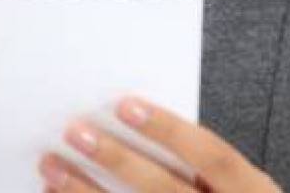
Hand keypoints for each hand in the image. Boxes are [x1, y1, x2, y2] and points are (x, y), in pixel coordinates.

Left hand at [36, 96, 282, 191]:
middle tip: (75, 131)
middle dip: (117, 159)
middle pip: (164, 189)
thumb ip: (198, 163)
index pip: (214, 157)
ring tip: (51, 165)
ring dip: (84, 192)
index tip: (126, 105)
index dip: (171, 130)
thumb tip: (128, 117)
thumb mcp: (238, 186)